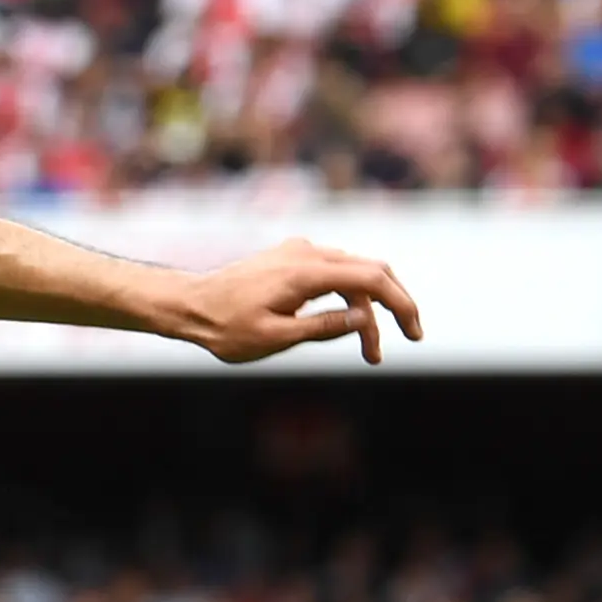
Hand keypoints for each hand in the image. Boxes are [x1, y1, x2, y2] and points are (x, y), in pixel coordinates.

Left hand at [169, 238, 423, 364]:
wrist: (188, 307)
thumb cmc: (224, 328)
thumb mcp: (274, 338)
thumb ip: (322, 327)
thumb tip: (363, 317)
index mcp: (305, 271)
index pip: (373, 279)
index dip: (401, 305)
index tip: (413, 334)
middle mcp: (307, 253)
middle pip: (371, 271)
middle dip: (393, 306)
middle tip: (406, 339)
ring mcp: (299, 252)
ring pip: (353, 273)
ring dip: (367, 308)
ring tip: (368, 350)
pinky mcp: (291, 258)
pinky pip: (333, 273)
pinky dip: (348, 296)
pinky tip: (345, 323)